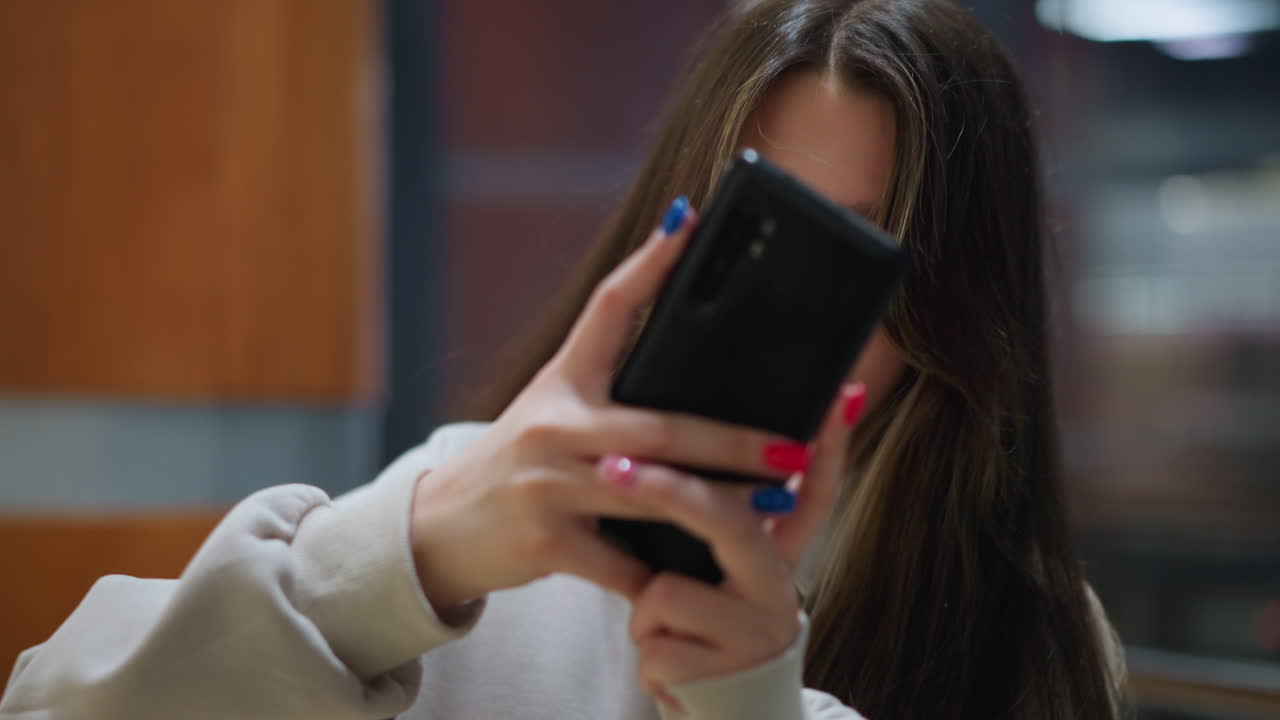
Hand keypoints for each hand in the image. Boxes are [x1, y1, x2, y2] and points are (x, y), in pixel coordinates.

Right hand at [408, 197, 815, 612]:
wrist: (441, 527)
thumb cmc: (518, 465)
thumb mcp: (553, 411)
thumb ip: (610, 390)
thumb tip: (691, 357)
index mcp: (563, 382)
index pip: (608, 308)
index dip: (650, 263)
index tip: (691, 222)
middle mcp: (554, 425)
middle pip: (660, 428)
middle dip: (733, 440)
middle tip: (794, 445)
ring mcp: (547, 483)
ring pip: (651, 494)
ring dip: (720, 506)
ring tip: (779, 504)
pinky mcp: (545, 540)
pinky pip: (623, 564)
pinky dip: (666, 574)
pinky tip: (711, 575)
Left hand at [618, 381, 865, 710]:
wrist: (722, 716)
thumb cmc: (707, 630)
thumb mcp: (723, 576)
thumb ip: (723, 520)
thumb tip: (708, 440)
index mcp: (781, 558)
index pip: (814, 489)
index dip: (831, 444)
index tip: (843, 395)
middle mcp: (780, 593)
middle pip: (729, 523)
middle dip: (668, 490)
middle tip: (614, 466)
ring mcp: (753, 637)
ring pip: (667, 591)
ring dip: (646, 612)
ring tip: (667, 631)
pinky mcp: (719, 677)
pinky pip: (654, 642)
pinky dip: (645, 650)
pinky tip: (670, 667)